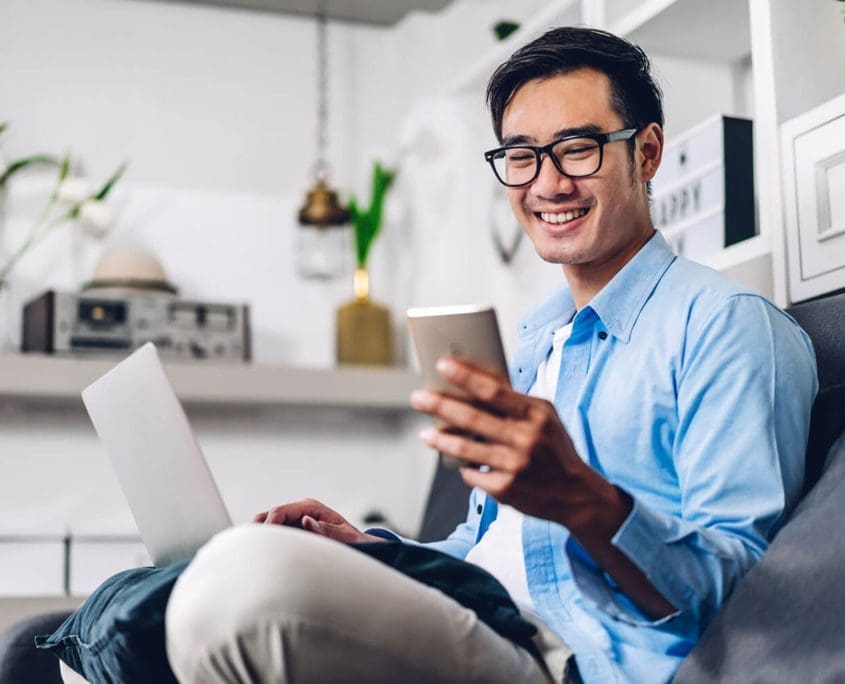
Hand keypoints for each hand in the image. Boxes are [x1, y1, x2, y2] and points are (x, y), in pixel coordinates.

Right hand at [253, 498, 385, 543]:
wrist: (360, 546)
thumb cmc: (354, 541)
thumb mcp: (346, 537)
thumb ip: (327, 530)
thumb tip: (307, 521)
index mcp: (310, 507)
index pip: (280, 511)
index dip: (268, 525)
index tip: (262, 542)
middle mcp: (300, 511)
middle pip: (269, 516)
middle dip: (259, 531)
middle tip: (252, 550)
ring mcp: (294, 521)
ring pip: (267, 525)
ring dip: (261, 537)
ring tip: (254, 556)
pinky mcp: (293, 531)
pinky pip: (273, 535)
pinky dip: (266, 543)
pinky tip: (262, 557)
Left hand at [410, 357, 625, 533]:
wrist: (576, 494)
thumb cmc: (554, 447)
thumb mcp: (544, 416)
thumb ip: (514, 400)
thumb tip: (475, 378)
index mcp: (536, 415)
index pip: (493, 391)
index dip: (465, 377)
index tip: (442, 365)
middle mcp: (525, 440)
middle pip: (471, 419)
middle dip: (440, 405)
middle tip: (418, 397)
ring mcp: (514, 467)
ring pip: (464, 449)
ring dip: (440, 439)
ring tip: (426, 433)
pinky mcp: (505, 490)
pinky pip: (472, 474)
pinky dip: (464, 466)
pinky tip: (461, 462)